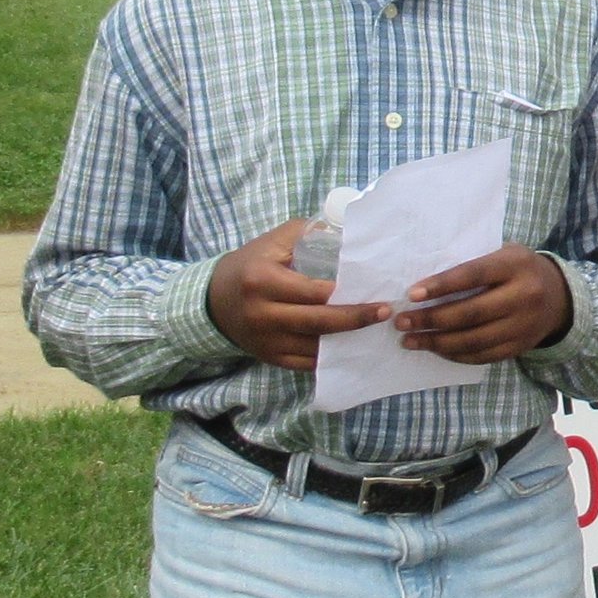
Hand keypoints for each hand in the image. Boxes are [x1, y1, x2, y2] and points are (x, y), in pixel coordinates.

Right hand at [206, 221, 394, 370]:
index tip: (375, 293)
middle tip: (385, 314)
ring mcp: (265, 340)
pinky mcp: (269, 357)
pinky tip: (351, 347)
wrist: (212, 300)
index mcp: (262, 281)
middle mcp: (262, 314)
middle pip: (318, 322)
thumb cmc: (250, 265)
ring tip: (375, 331)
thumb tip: (347, 234)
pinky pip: (306, 363)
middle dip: (355, 319)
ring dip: (347, 341)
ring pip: (315, 346)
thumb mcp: (273, 242)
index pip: (313, 292)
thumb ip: (308, 234)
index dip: (346, 294)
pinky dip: (330, 357)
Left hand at [393, 246, 574, 364]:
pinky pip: (482, 356)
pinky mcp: (520, 347)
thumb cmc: (519, 269)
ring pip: (473, 340)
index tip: (411, 294)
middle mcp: (523, 296)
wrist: (560, 297)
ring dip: (436, 342)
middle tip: (401, 322)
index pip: (473, 276)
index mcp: (515, 266)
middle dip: (430, 319)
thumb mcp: (504, 254)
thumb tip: (426, 282)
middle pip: (470, 313)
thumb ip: (474, 262)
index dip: (441, 286)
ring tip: (409, 340)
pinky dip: (455, 354)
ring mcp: (523, 325)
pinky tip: (435, 349)